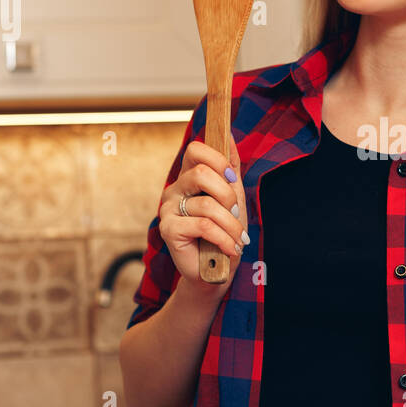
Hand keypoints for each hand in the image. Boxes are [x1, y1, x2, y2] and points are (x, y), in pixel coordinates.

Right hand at [158, 137, 247, 288]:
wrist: (216, 270)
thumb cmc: (224, 233)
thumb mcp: (233, 198)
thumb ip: (230, 168)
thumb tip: (230, 136)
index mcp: (188, 178)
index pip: (195, 149)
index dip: (217, 159)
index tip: (232, 177)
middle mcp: (174, 189)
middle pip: (201, 174)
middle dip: (228, 195)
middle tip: (236, 214)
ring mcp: (168, 209)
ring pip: (207, 205)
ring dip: (231, 224)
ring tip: (238, 239)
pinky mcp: (168, 229)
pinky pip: (203, 226)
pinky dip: (223, 238)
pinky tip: (230, 249)